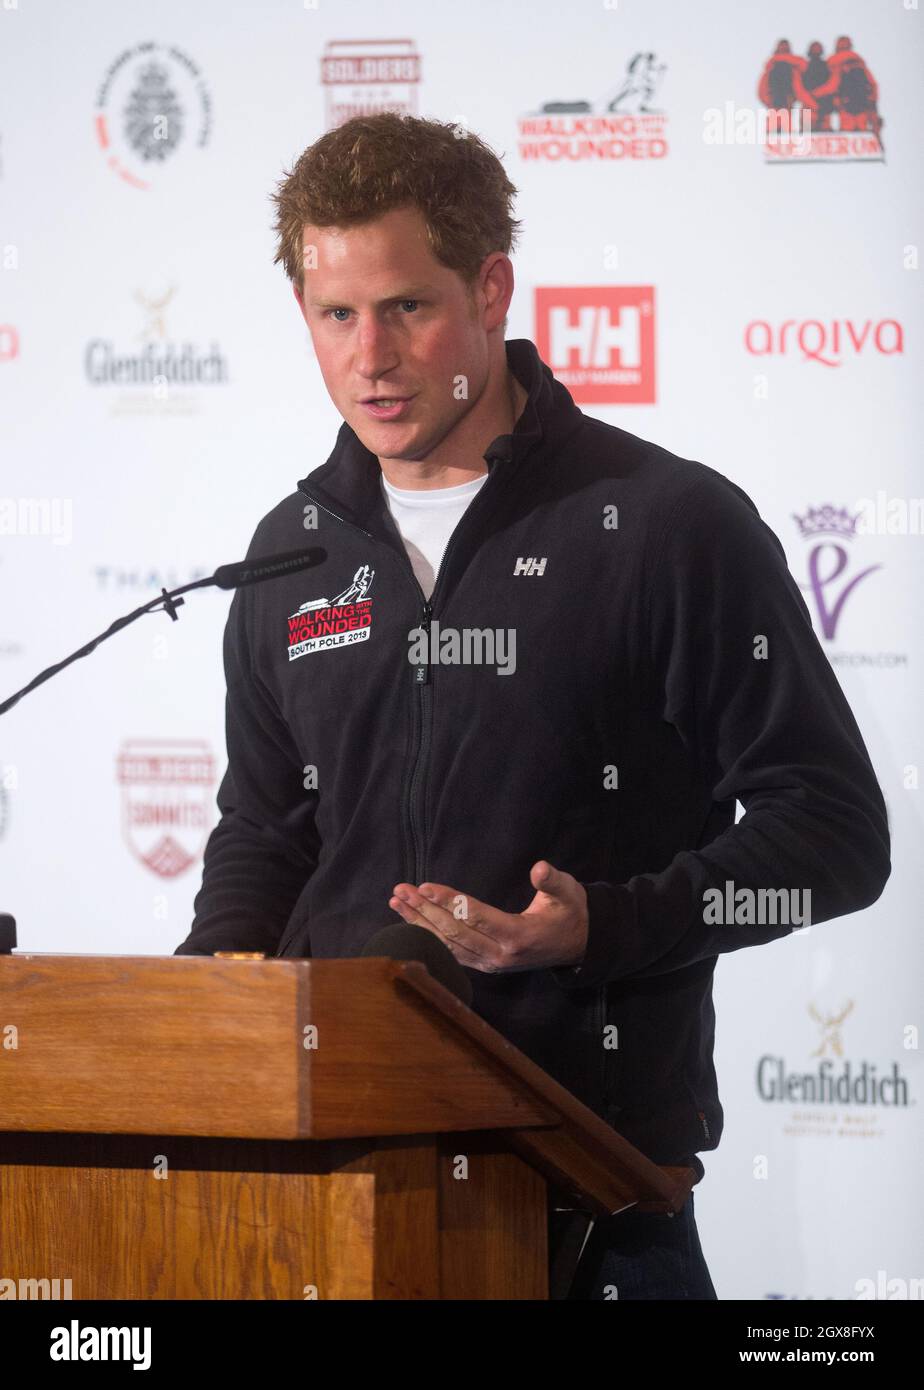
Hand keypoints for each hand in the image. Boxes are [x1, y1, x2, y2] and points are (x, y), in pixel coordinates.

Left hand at [388, 860, 588, 973]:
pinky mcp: (484, 965)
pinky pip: (451, 952)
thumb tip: (539, 868)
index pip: (475, 917)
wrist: (577, 945)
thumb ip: (553, 881)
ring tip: (397, 902)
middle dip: (425, 910)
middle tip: (401, 890)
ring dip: (420, 923)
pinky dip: (428, 936)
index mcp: (518, 937)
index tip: (425, 886)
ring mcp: (489, 964)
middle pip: (454, 932)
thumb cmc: (570, 912)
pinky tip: (411, 922)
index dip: (449, 902)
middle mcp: (499, 955)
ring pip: (447, 945)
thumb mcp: (569, 893)